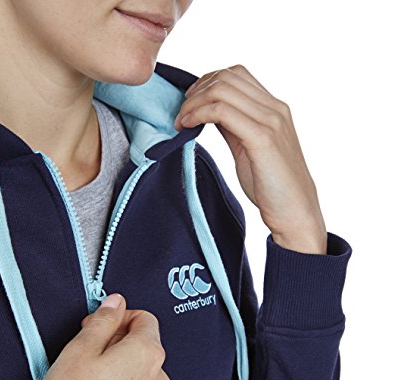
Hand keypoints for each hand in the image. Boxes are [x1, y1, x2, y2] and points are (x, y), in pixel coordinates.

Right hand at [5, 293, 170, 379]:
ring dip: (122, 373)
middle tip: (89, 356)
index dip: (119, 318)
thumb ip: (103, 319)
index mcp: (146, 353)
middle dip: (118, 344)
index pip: (144, 318)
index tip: (101, 327)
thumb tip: (116, 303)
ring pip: (142, 376)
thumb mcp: (79, 349)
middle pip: (144, 347)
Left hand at [174, 64, 327, 253]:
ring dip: (193, 102)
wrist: (294, 210)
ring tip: (181, 121)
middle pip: (227, 76)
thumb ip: (233, 126)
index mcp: (273, 109)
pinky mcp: (262, 138)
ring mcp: (270, 121)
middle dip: (196, 91)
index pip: (236, 74)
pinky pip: (222, 111)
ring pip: (222, 89)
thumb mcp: (249, 147)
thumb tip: (208, 112)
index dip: (207, 83)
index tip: (189, 103)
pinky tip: (188, 127)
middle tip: (181, 113)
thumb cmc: (271, 184)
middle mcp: (274, 109)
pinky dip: (198, 114)